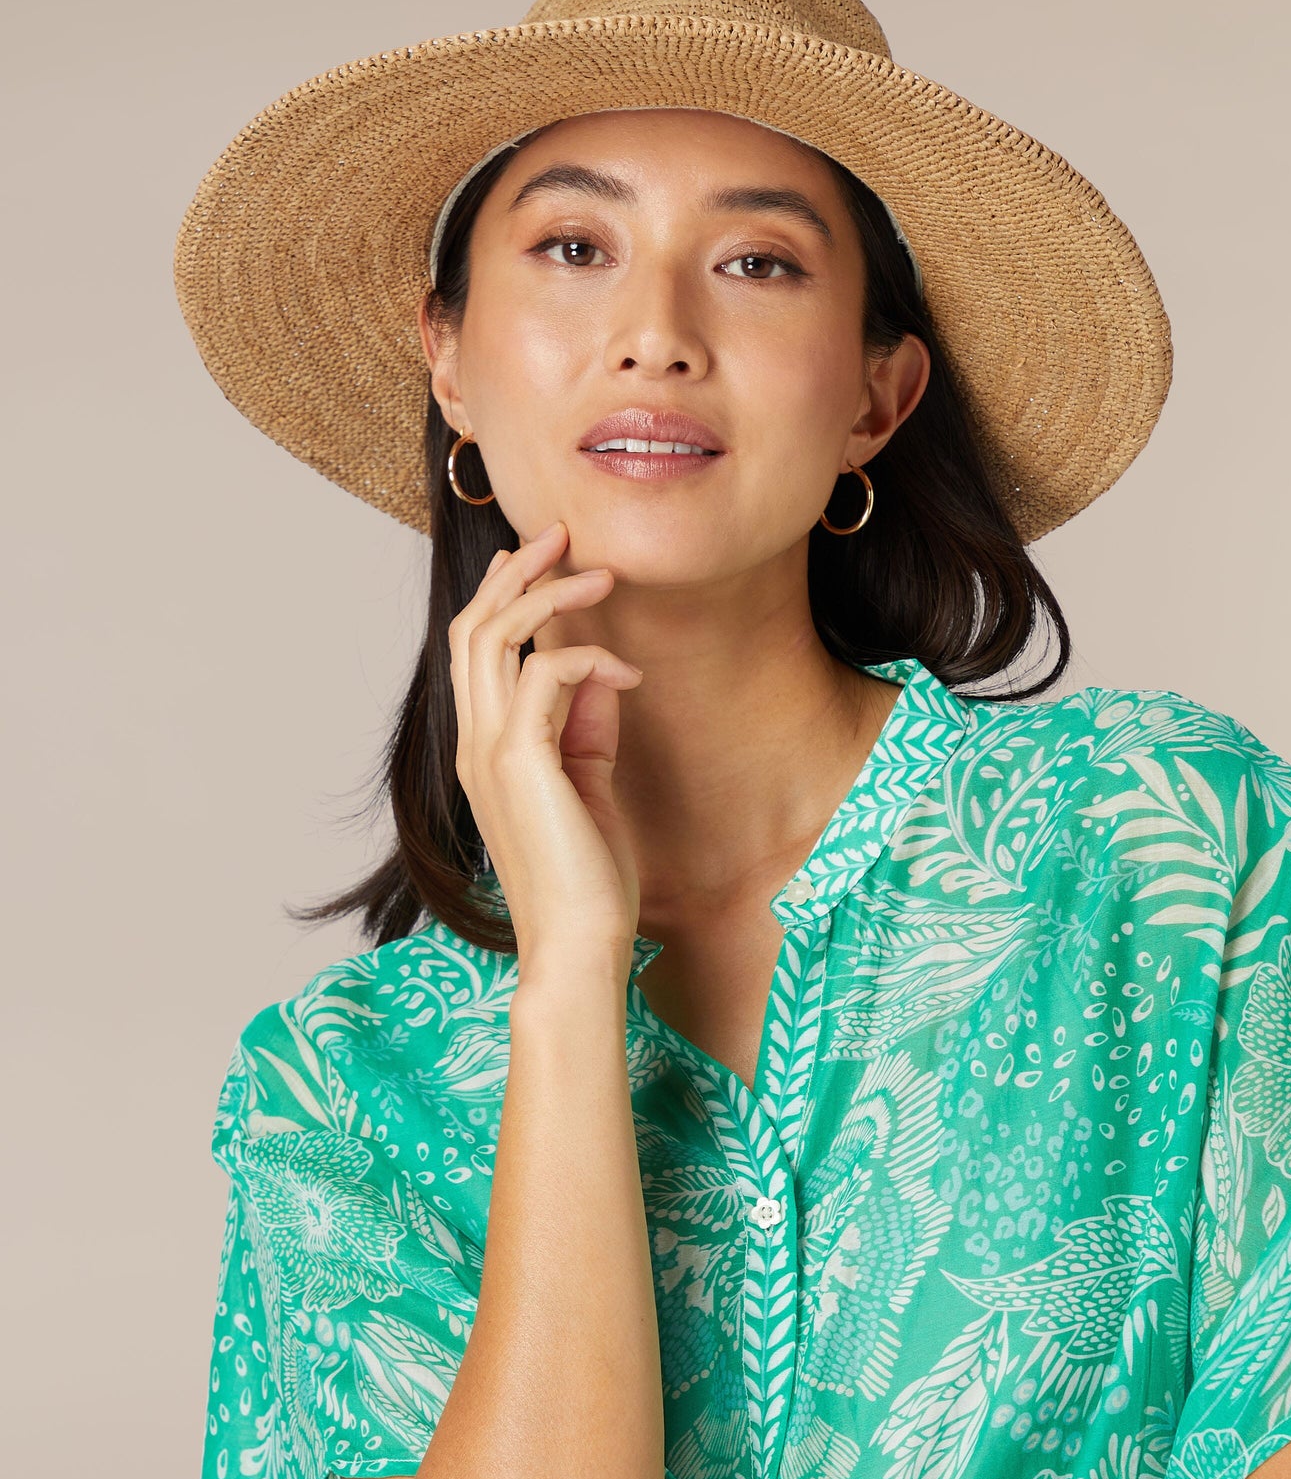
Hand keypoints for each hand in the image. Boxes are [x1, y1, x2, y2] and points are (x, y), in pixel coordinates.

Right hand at [449, 517, 644, 976]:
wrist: (576, 945)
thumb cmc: (587, 881)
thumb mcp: (590, 788)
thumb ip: (586, 729)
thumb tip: (601, 674)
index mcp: (482, 752)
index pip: (473, 653)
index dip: (501, 597)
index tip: (539, 560)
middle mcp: (473, 745)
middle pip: (472, 628)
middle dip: (517, 573)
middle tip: (562, 534)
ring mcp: (489, 752)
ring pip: (495, 636)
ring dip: (549, 596)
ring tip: (600, 574)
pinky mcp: (520, 761)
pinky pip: (544, 673)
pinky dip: (589, 660)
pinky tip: (629, 675)